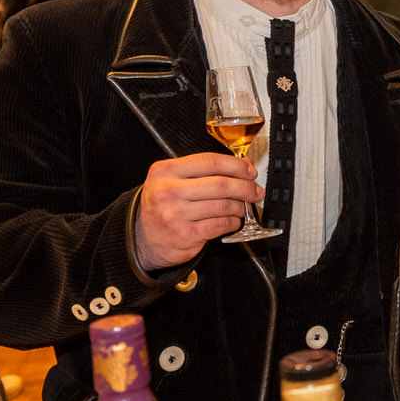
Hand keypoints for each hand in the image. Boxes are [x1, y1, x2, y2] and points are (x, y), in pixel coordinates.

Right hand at [131, 153, 261, 272]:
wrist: (143, 238)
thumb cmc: (163, 206)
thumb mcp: (172, 180)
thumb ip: (202, 171)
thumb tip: (242, 166)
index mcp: (165, 171)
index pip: (209, 162)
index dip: (235, 165)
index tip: (249, 171)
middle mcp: (168, 191)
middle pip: (220, 184)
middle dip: (245, 187)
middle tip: (256, 191)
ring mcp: (176, 214)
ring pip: (223, 205)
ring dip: (240, 206)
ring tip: (243, 207)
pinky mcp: (185, 235)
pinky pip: (220, 224)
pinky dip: (233, 222)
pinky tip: (233, 220)